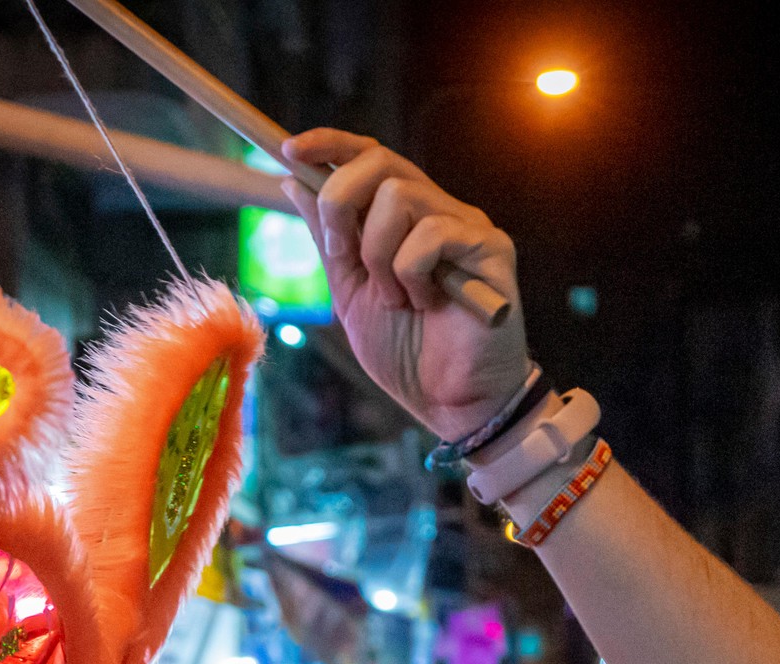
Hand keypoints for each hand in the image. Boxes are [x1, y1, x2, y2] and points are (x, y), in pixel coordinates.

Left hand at [280, 129, 530, 440]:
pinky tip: (427, 304)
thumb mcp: (350, 292)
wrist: (449, 403)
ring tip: (396, 299)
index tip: (288, 151)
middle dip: (342, 200)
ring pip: (400, 196)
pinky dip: (411, 273)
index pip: (370, 155)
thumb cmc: (407, 353)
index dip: (329, 143)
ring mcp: (468, 227)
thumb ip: (329, 240)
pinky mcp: (492, 249)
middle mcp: (439, 210)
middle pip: (381, 161)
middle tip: (341, 253)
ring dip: (379, 255)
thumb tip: (292, 183)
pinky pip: (431, 235)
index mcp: (406, 217)